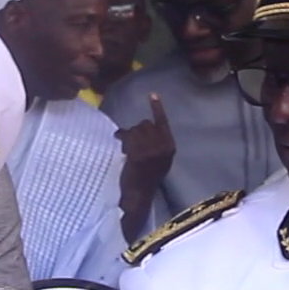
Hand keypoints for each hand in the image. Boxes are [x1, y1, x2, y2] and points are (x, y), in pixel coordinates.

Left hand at [116, 94, 176, 239]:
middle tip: (129, 141)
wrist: (138, 195)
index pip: (163, 123)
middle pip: (146, 124)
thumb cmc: (146, 179)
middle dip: (136, 130)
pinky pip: (128, 136)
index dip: (157, 109)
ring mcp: (151, 150)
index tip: (153, 94)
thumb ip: (157, 144)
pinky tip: (118, 138)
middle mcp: (163, 147)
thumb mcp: (159, 160)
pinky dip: (121, 136)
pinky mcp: (138, 154)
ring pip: (135, 129)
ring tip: (124, 145)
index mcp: (170, 147)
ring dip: (127, 135)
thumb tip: (145, 129)